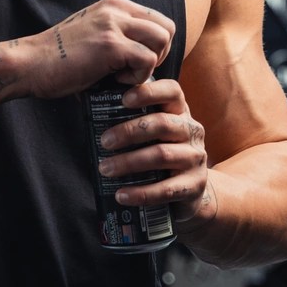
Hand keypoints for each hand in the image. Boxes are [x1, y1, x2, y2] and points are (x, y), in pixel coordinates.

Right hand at [19, 0, 174, 99]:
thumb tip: (144, 58)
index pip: (157, 19)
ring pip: (162, 40)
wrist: (29, 64)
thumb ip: (118, 36)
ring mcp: (113, 25)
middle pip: (167, 27)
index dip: (155, 45)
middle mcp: (116, 9)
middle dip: (160, 54)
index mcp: (113, 5)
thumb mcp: (93, 34)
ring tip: (124, 75)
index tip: (137, 63)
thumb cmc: (58, 58)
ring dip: (149, 64)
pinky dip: (137, 77)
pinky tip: (115, 81)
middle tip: (137, 71)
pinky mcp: (111, 45)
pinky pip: (147, 60)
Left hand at [95, 77, 214, 227]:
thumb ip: (133, 117)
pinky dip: (141, 193)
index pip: (172, 91)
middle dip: (129, 131)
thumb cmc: (162, 153)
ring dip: (129, 162)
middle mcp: (191, 131)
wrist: (192, 190)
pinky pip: (166, 189)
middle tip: (104, 141)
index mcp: (180, 111)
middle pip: (162, 123)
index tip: (123, 99)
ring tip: (106, 168)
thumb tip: (91, 104)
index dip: (149, 92)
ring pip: (161, 155)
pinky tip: (122, 195)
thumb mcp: (154, 132)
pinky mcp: (194, 186)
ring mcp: (195, 158)